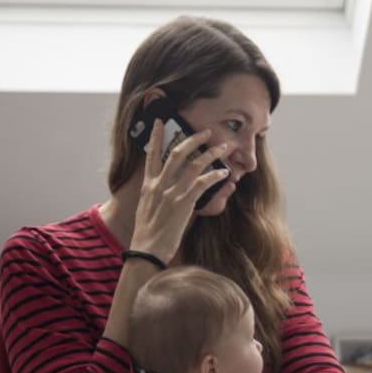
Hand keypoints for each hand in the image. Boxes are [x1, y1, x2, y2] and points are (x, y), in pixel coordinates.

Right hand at [129, 119, 230, 262]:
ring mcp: (171, 193)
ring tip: (223, 147)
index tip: (160, 122)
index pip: (151, 154)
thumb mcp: (147, 210)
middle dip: (193, 139)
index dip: (155, 136)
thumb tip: (170, 191)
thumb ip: (158, 196)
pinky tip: (224, 173)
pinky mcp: (183, 203)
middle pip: (177, 153)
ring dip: (211, 153)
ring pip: (194, 164)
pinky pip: (203, 183)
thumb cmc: (149, 234)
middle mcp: (159, 185)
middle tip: (206, 131)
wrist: (147, 250)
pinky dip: (215, 176)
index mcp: (148, 185)